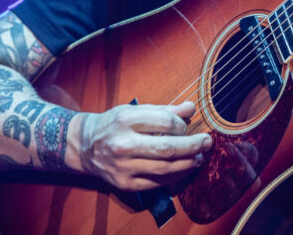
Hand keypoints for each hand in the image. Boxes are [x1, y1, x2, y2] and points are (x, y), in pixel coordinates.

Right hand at [75, 100, 211, 190]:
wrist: (85, 145)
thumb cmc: (115, 124)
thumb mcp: (136, 110)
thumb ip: (165, 110)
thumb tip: (191, 107)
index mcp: (126, 121)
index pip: (165, 123)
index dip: (182, 125)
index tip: (186, 126)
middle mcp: (123, 145)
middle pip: (167, 149)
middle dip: (193, 146)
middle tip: (207, 142)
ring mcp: (123, 167)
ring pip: (165, 168)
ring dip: (188, 163)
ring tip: (200, 156)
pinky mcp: (124, 184)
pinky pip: (157, 183)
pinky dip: (175, 176)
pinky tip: (185, 168)